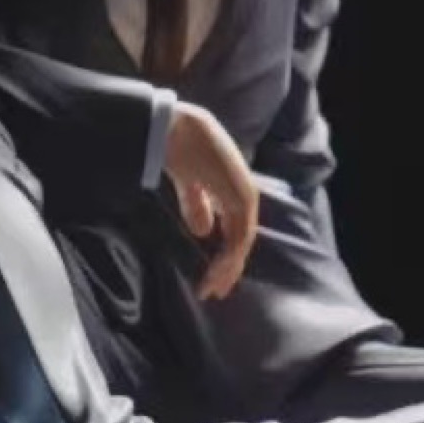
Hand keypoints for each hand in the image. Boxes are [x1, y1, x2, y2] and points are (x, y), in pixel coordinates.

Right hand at [163, 102, 258, 300]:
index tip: (213, 277)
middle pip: (241, 240)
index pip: (235, 230)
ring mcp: (245, 196)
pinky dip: (226, 259)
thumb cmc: (181, 149)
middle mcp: (245, 194)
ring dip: (226, 269)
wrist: (178, 130)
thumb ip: (196, 205)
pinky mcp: (240, 199)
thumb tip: (203, 232)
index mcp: (234, 189)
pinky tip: (213, 272)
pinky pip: (237, 238)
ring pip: (240, 243)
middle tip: (214, 292)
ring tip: (211, 288)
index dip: (226, 255)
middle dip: (228, 268)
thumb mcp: (189, 185)